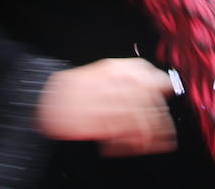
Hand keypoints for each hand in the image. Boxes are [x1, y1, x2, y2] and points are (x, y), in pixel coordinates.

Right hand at [36, 58, 176, 156]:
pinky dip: (132, 143)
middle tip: (167, 132)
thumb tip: (157, 86)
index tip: (168, 96)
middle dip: (160, 119)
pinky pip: (122, 133)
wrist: (46, 100)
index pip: (147, 75)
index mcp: (114, 68)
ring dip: (151, 134)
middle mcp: (111, 83)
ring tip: (158, 144)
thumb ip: (126, 80)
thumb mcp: (102, 74)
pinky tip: (137, 147)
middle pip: (146, 100)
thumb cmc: (74, 89)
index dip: (162, 86)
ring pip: (138, 118)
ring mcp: (104, 102)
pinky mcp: (96, 122)